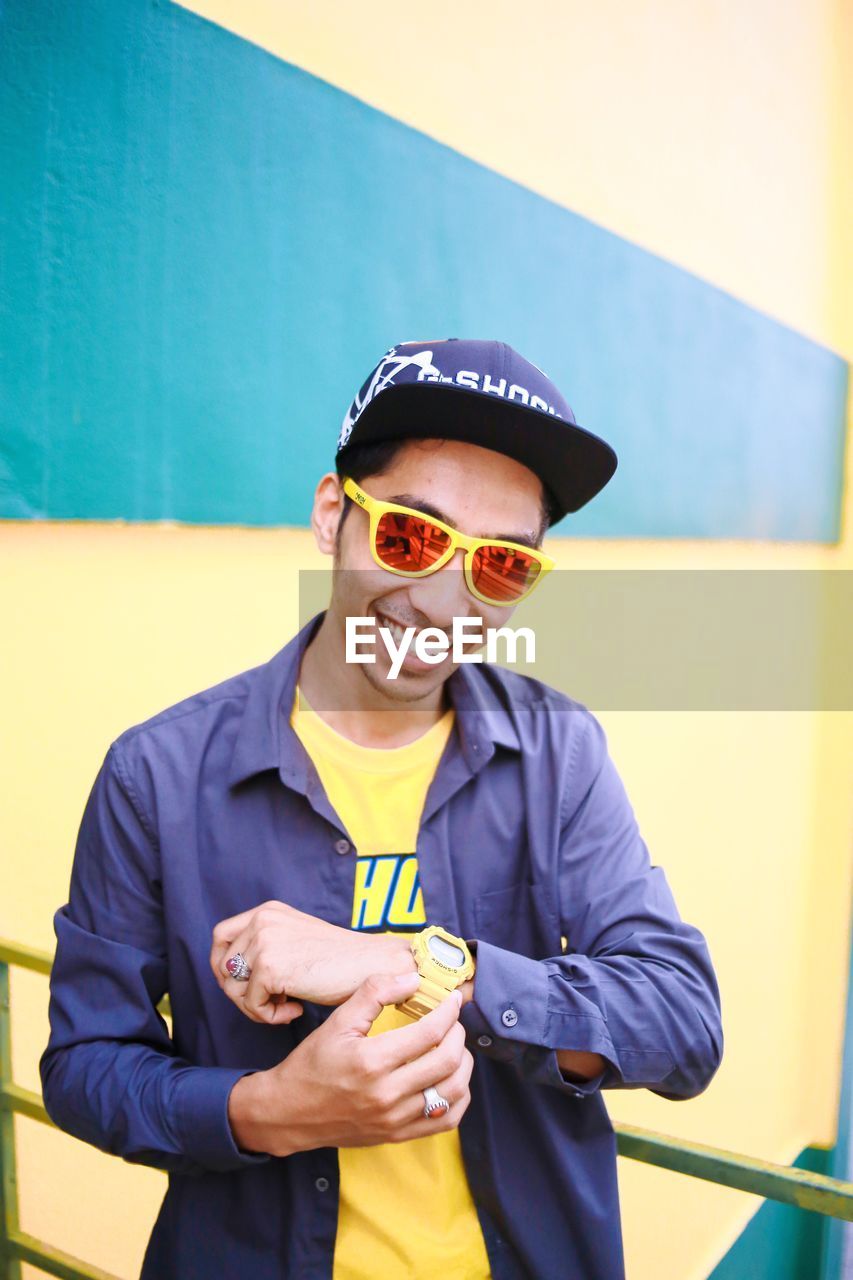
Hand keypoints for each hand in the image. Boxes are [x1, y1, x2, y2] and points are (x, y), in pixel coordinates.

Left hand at [210, 900, 415, 1023]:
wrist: (372, 965)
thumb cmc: (339, 961)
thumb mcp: (296, 939)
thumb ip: (267, 946)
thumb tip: (230, 975)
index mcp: (268, 911)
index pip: (221, 936)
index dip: (224, 965)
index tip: (243, 985)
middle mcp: (262, 920)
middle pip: (222, 965)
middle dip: (239, 992)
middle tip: (269, 1002)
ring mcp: (264, 941)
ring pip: (233, 988)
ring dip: (256, 1007)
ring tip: (286, 1006)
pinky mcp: (269, 967)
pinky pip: (251, 1005)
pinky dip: (271, 1017)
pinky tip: (296, 1010)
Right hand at [227, 972, 474, 1155]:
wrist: (289, 1113)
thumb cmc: (312, 1063)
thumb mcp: (337, 1021)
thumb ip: (374, 993)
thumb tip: (413, 979)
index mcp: (371, 1061)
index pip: (429, 1033)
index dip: (448, 1012)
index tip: (452, 1000)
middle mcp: (386, 1094)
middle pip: (447, 1062)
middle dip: (458, 1034)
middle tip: (452, 1021)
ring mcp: (394, 1119)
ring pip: (453, 1092)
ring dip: (463, 1065)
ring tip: (454, 1047)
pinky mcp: (398, 1135)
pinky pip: (445, 1120)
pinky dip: (458, 1098)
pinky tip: (450, 1079)